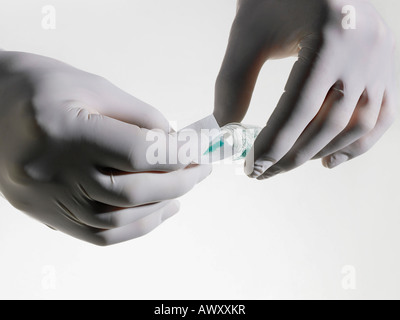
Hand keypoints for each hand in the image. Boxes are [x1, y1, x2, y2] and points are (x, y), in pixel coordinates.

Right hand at [0, 51, 210, 245]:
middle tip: (199, 168)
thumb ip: (141, 119)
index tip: (200, 149)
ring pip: (117, 221)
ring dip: (161, 206)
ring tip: (183, 188)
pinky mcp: (46, 213)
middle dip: (178, 181)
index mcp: (64, 130)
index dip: (178, 153)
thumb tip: (176, 146)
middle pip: (131, 192)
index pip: (138, 153)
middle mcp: (53, 172)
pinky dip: (137, 226)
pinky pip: (100, 236)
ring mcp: (46, 199)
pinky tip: (160, 210)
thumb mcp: (96, 88)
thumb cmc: (44, 86)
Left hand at [215, 0, 397, 178]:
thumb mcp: (248, 34)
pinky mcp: (387, 66)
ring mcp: (383, 59)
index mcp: (330, 36)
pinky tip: (329, 159)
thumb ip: (233, 82)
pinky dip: (357, 144)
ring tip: (289, 165)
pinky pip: (382, 116)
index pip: (299, 108)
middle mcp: (365, 50)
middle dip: (292, 156)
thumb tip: (224, 129)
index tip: (252, 168)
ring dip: (321, 153)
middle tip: (263, 172)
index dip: (274, 145)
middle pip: (329, 123)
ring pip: (358, 125)